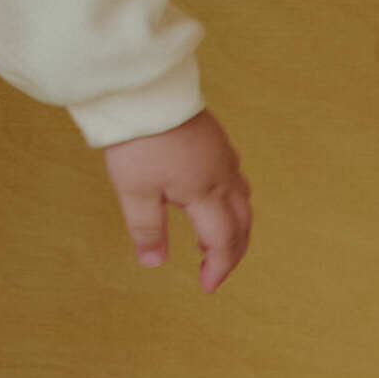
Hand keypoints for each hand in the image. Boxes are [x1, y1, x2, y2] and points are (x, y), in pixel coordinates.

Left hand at [103, 110, 251, 289]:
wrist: (145, 90)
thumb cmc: (139, 140)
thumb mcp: (135, 191)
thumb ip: (147, 229)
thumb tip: (154, 263)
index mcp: (206, 192)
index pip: (223, 241)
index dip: (218, 268)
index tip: (206, 287)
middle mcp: (223, 176)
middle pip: (242, 223)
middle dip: (233, 252)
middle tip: (215, 272)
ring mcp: (223, 156)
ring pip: (243, 200)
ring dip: (236, 227)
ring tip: (214, 243)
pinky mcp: (217, 141)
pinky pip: (236, 179)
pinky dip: (232, 203)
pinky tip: (213, 202)